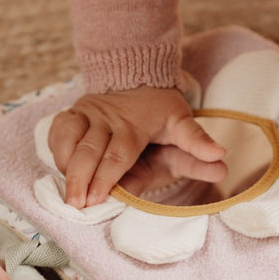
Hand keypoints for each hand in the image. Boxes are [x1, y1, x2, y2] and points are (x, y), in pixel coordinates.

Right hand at [47, 87, 226, 207]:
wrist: (138, 74)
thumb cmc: (161, 108)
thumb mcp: (183, 122)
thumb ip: (197, 143)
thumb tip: (221, 158)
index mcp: (133, 124)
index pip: (117, 155)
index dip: (106, 178)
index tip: (97, 199)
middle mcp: (106, 117)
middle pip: (89, 152)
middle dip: (80, 180)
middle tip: (76, 205)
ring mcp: (86, 113)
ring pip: (69, 140)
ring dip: (66, 167)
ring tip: (67, 194)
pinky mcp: (72, 112)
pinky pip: (58, 131)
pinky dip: (57, 150)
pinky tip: (61, 170)